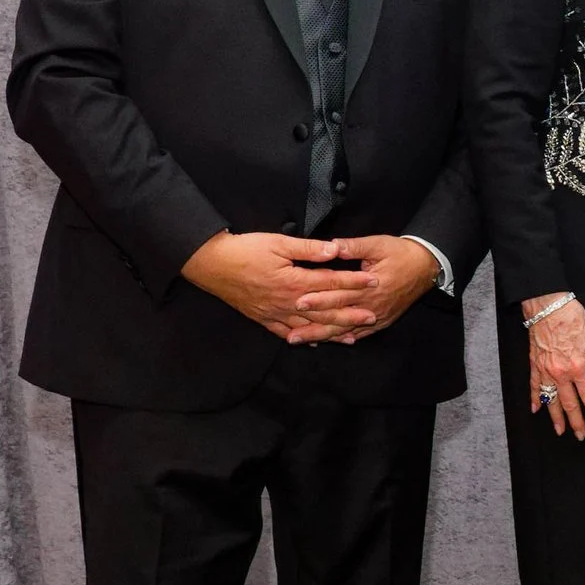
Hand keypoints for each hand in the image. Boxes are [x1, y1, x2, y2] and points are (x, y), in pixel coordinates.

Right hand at [182, 229, 359, 342]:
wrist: (210, 264)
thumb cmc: (244, 250)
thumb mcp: (278, 243)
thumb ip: (308, 249)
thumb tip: (336, 250)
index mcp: (294, 282)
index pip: (331, 283)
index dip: (354, 282)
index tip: (374, 281)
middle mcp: (287, 302)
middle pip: (325, 311)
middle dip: (351, 313)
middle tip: (373, 315)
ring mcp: (274, 313)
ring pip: (309, 326)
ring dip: (331, 331)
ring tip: (352, 336)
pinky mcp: (262, 318)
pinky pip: (286, 332)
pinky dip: (303, 337)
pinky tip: (315, 341)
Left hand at [295, 235, 439, 343]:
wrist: (426, 266)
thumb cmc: (401, 253)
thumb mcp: (378, 244)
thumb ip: (354, 247)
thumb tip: (332, 245)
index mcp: (368, 286)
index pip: (338, 295)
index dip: (317, 299)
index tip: (297, 303)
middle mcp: (371, 305)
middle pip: (338, 318)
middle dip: (314, 327)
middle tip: (291, 335)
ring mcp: (377, 315)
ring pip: (346, 330)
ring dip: (323, 336)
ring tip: (302, 341)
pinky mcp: (382, 319)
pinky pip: (361, 333)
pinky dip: (344, 338)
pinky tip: (329, 341)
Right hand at [524, 295, 584, 435]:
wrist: (549, 306)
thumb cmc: (573, 320)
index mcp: (579, 367)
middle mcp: (562, 373)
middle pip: (570, 404)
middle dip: (576, 422)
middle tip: (580, 435)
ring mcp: (546, 370)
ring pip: (551, 400)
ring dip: (556, 417)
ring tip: (560, 431)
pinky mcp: (534, 365)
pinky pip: (534, 386)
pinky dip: (534, 399)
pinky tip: (536, 410)